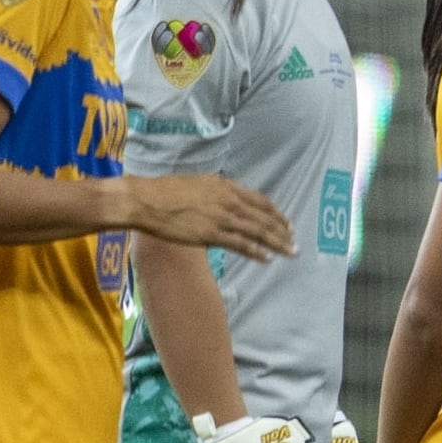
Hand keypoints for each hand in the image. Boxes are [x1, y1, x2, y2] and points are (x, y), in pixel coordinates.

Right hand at [129, 174, 298, 260]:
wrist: (145, 200)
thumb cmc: (165, 192)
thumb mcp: (197, 184)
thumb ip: (216, 192)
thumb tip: (226, 200)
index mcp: (225, 186)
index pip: (260, 201)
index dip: (276, 213)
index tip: (287, 223)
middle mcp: (228, 200)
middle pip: (264, 217)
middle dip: (283, 231)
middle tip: (295, 242)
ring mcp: (221, 217)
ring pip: (258, 231)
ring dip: (277, 243)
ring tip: (289, 252)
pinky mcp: (211, 234)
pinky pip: (241, 244)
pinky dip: (256, 252)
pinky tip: (267, 258)